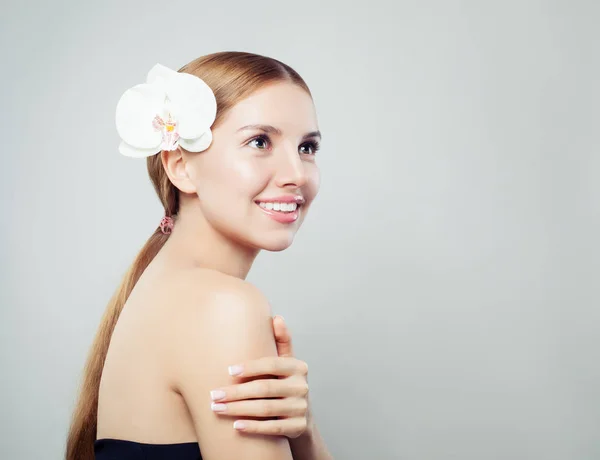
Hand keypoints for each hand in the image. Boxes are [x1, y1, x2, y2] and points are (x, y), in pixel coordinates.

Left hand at [209, 315, 310, 437]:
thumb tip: (277, 317)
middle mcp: (302, 387)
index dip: (250, 367)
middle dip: (236, 392)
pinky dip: (253, 427)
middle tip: (214, 395)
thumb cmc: (286, 384)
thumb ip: (282, 341)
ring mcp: (301, 408)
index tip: (228, 370)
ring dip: (238, 410)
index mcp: (298, 367)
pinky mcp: (298, 427)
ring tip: (217, 409)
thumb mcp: (287, 363)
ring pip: (266, 409)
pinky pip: (273, 428)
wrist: (302, 418)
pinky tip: (235, 426)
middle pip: (265, 388)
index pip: (272, 364)